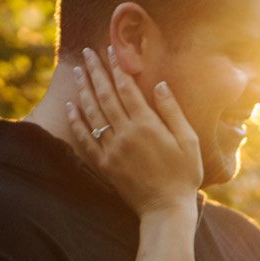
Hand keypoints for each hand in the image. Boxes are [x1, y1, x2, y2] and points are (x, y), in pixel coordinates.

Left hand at [65, 46, 203, 214]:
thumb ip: (173, 111)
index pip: (127, 88)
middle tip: (87, 53)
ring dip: (84, 89)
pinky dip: (76, 121)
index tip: (110, 50)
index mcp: (147, 125)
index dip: (117, 67)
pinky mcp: (104, 165)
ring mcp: (112, 149)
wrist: (166, 210)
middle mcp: (126, 133)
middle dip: (96, 71)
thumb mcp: (189, 141)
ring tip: (78, 72)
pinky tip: (71, 106)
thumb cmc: (184, 175)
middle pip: (106, 95)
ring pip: (93, 113)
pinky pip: (85, 139)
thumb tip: (160, 85)